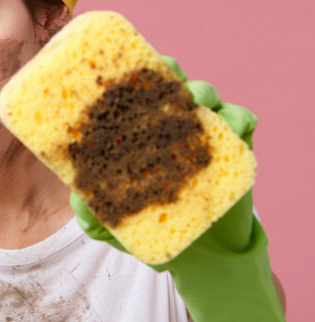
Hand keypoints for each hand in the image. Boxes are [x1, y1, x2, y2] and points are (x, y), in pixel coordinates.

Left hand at [70, 56, 291, 321]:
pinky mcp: (234, 144)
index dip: (127, 77)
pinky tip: (235, 126)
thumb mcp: (109, 220)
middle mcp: (167, 120)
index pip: (129, 92)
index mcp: (134, 127)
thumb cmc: (143, 222)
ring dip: (202, 92)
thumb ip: (90, 211)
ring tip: (197, 104)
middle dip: (168, 74)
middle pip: (169, 82)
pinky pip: (241, 119)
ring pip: (205, 94)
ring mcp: (202, 128)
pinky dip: (238, 118)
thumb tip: (80, 207)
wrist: (198, 248)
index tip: (125, 75)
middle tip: (167, 82)